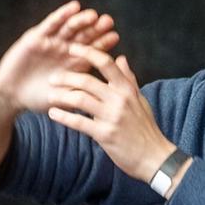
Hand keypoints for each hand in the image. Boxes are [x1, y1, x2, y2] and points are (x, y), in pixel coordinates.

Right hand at [0, 1, 120, 112]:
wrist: (13, 96)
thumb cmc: (40, 98)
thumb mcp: (65, 97)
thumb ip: (81, 93)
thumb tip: (104, 95)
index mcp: (76, 62)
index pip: (93, 50)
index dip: (104, 43)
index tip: (115, 36)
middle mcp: (66, 49)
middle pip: (85, 35)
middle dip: (96, 28)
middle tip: (108, 21)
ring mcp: (52, 42)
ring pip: (70, 27)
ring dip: (81, 20)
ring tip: (93, 15)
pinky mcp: (36, 37)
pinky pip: (51, 24)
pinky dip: (62, 15)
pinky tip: (73, 7)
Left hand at [44, 43, 174, 182]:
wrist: (154, 156)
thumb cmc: (145, 127)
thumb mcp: (140, 100)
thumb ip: (128, 78)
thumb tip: (121, 58)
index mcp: (128, 89)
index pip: (107, 64)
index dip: (88, 53)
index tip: (72, 48)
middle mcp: (120, 100)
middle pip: (87, 81)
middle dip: (65, 77)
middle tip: (52, 78)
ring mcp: (112, 117)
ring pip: (79, 99)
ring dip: (61, 96)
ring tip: (49, 96)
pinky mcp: (104, 134)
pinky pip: (79, 122)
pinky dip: (63, 116)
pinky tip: (53, 114)